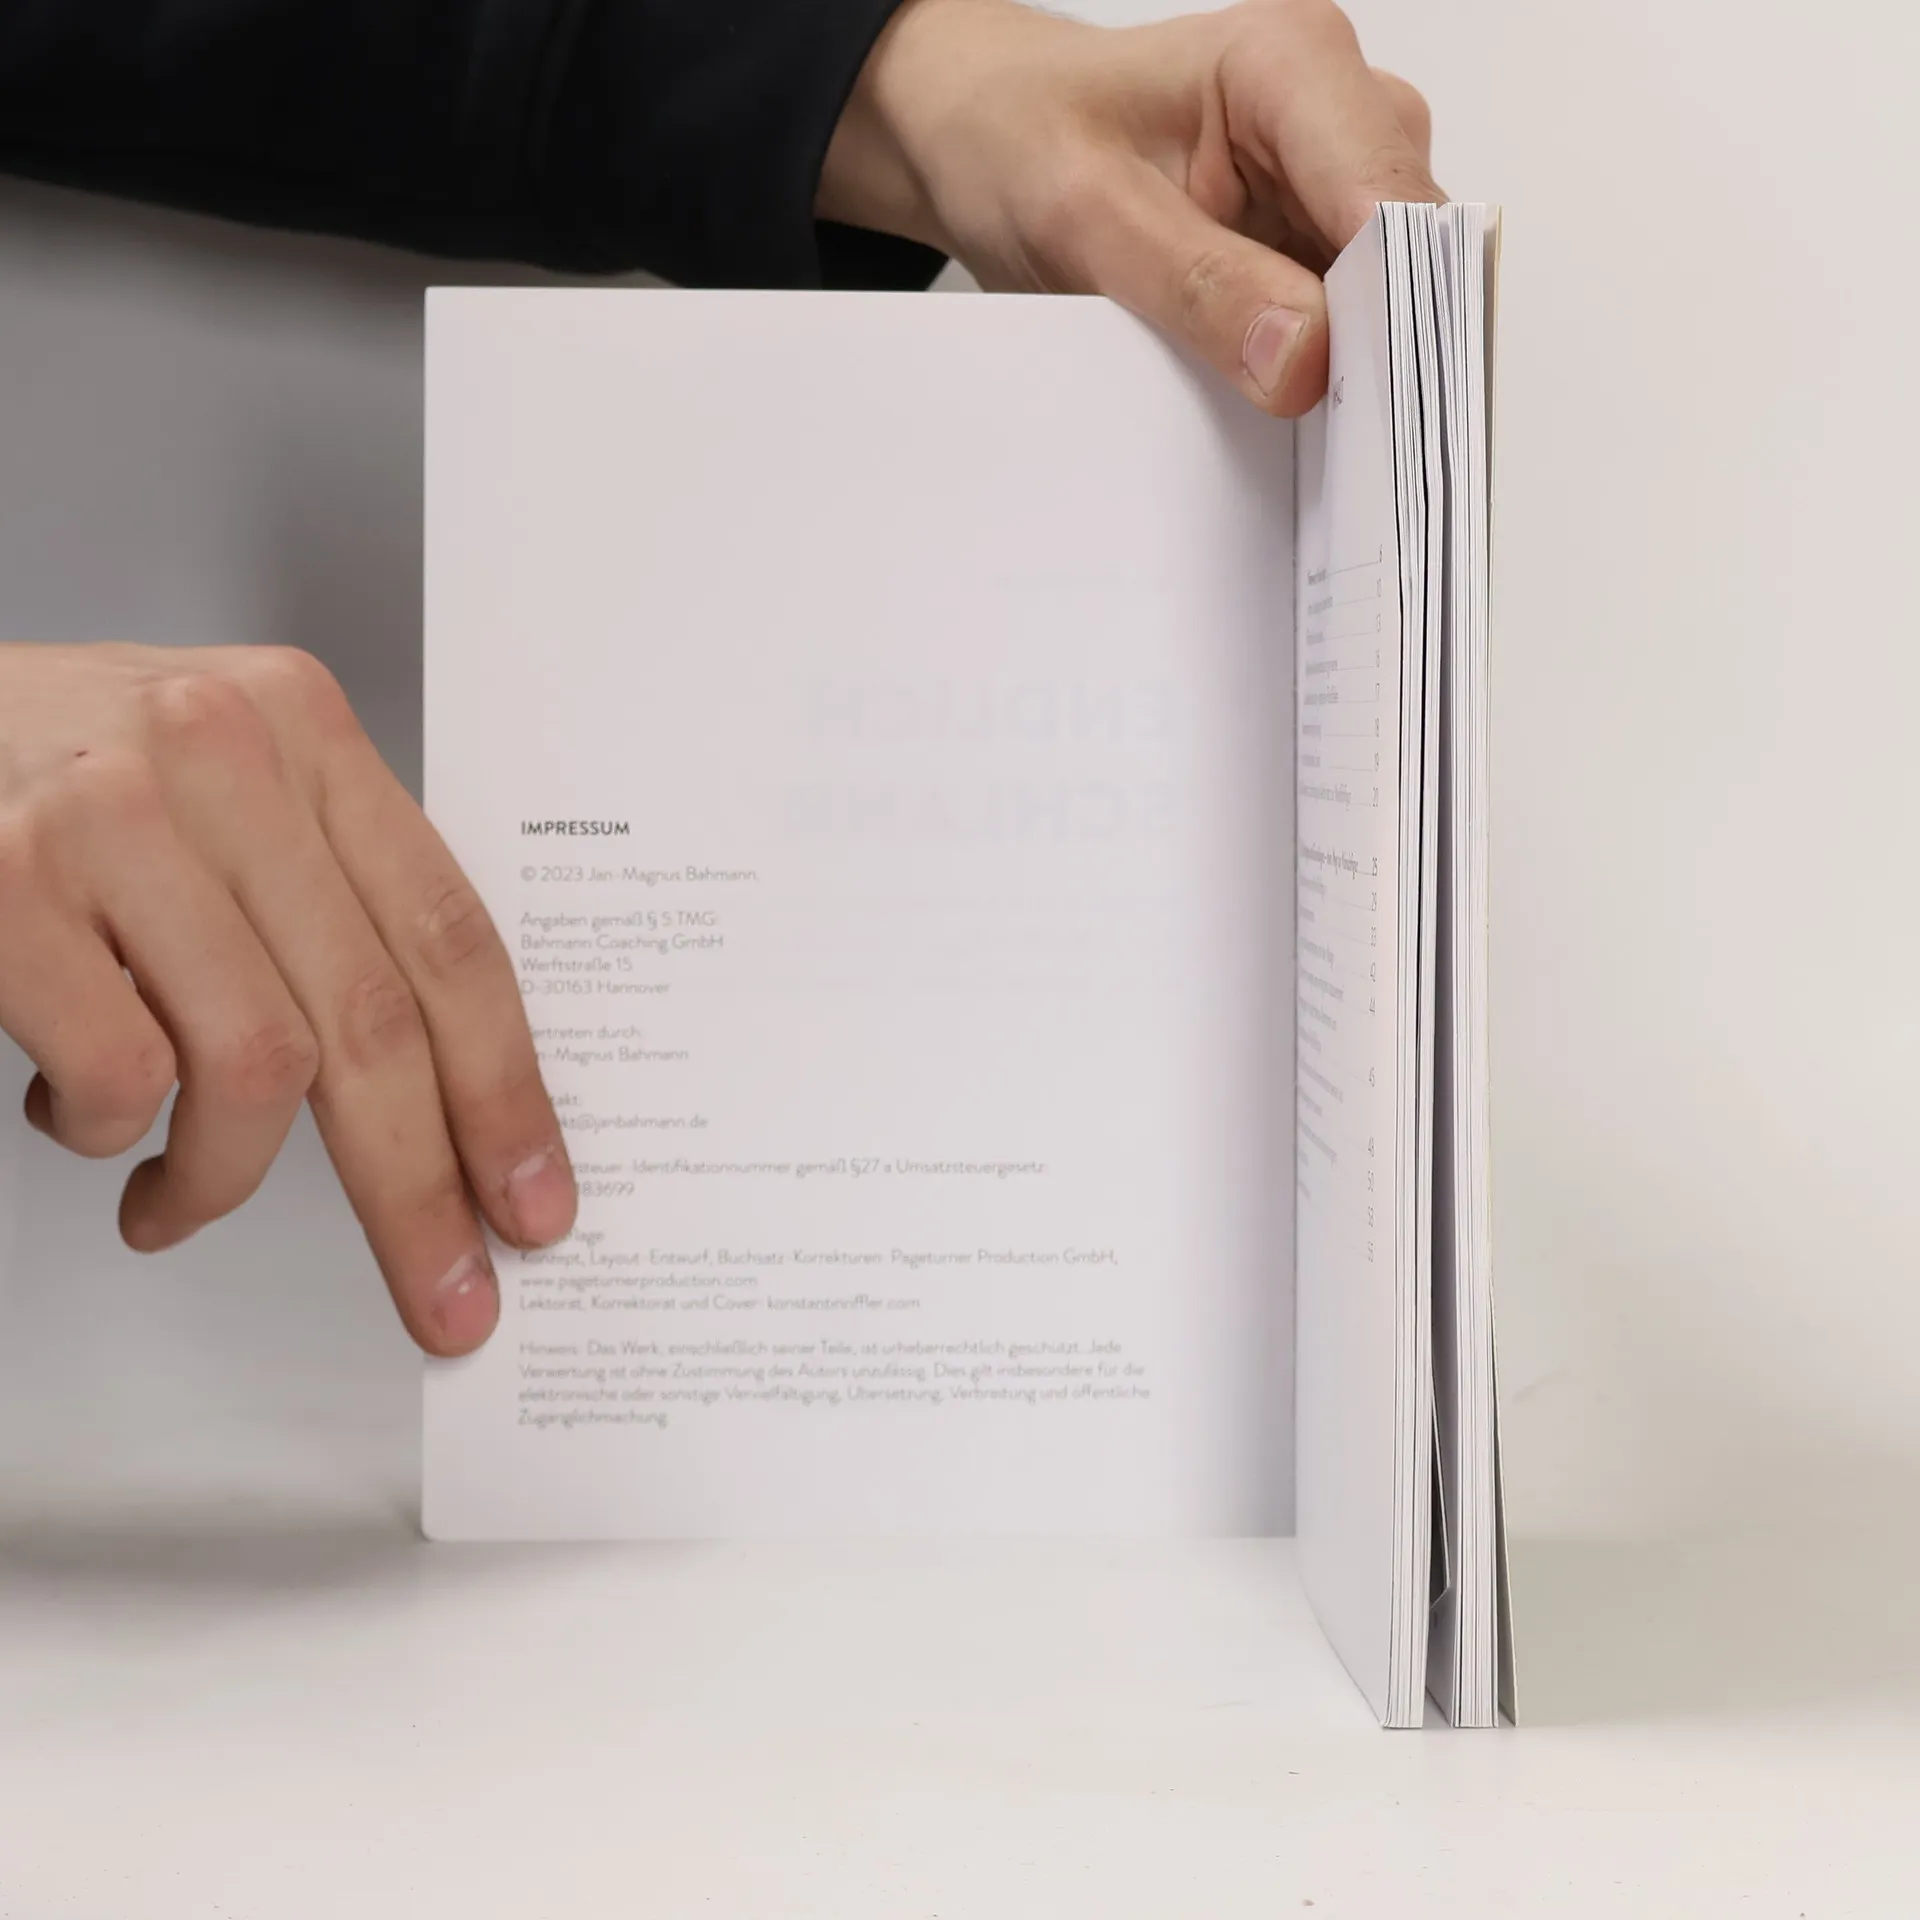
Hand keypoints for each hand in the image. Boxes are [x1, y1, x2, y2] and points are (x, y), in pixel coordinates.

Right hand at [0, 644, 574, 1353]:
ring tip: (180, 1196)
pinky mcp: (7, 884)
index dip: (505, 1087)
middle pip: (377, 1018)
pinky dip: (111, 1137)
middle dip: (418, 1185)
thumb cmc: (50, 771)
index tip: (533, 1201)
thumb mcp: (214, 781)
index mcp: (305, 727)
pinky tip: (79, 1119)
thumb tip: (436, 1089)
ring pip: (257, 1064)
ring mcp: (116, 816)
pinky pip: (120, 1074)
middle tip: (447, 1295)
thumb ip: (320, 889)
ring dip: (226, 1174)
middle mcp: (227, 753)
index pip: (450, 934)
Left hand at [821, 0, 1440, 414]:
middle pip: (1408, 253)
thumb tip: (1305, 357)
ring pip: (1388, 297)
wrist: (984, 139)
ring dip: (1350, 369)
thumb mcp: (1083, 215)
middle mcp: (1336, 114)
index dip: (1396, 307)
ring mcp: (1331, 183)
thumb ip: (1197, 284)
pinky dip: (1321, 373)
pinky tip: (1282, 410)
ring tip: (1296, 430)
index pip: (1388, 200)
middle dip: (1378, 349)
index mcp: (1291, 65)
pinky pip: (1346, 322)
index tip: (1370, 401)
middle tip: (1332, 443)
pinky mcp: (1312, 243)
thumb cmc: (1021, 138)